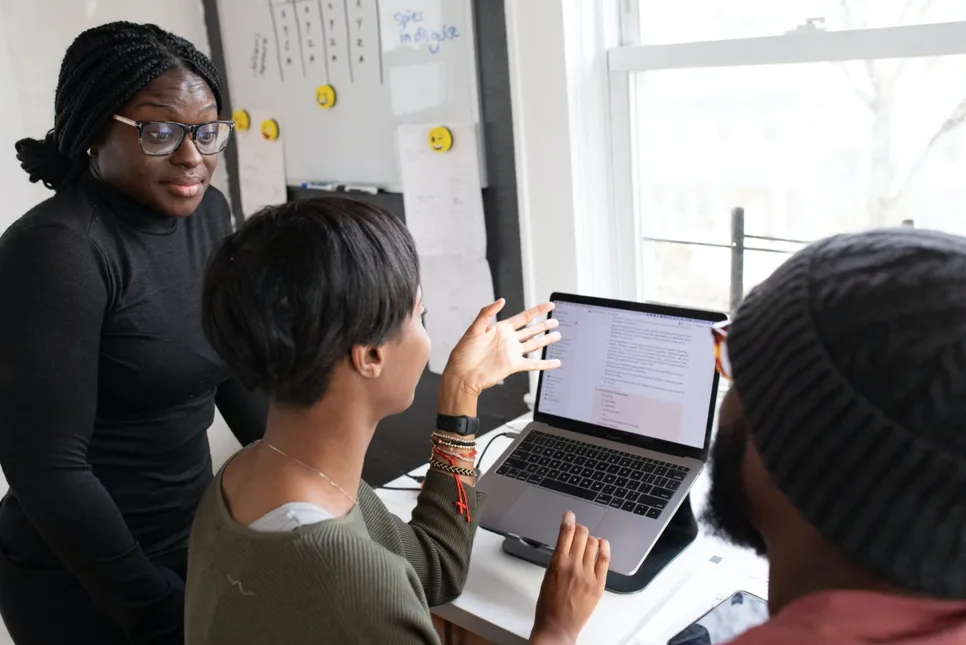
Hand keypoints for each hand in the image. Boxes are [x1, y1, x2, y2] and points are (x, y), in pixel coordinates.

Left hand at [443, 299, 560, 395]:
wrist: (462, 374)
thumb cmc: (463, 353)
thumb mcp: (474, 329)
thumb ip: (487, 313)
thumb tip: (501, 300)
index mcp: (500, 329)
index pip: (523, 317)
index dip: (537, 310)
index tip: (549, 305)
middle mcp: (508, 340)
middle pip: (531, 330)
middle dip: (544, 325)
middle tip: (556, 321)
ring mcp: (512, 353)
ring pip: (534, 344)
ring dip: (546, 340)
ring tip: (558, 335)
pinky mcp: (513, 366)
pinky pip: (532, 364)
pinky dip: (544, 364)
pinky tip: (555, 363)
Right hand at [530, 512, 608, 644]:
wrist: (558, 626)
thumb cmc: (548, 605)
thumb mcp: (547, 576)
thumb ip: (558, 559)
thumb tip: (566, 543)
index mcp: (557, 563)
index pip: (566, 533)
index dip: (568, 520)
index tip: (569, 515)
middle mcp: (574, 567)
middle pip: (582, 535)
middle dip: (580, 529)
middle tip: (578, 529)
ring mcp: (588, 575)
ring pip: (594, 544)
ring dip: (591, 539)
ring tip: (588, 541)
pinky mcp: (598, 585)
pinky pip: (604, 560)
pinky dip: (604, 548)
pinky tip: (602, 544)